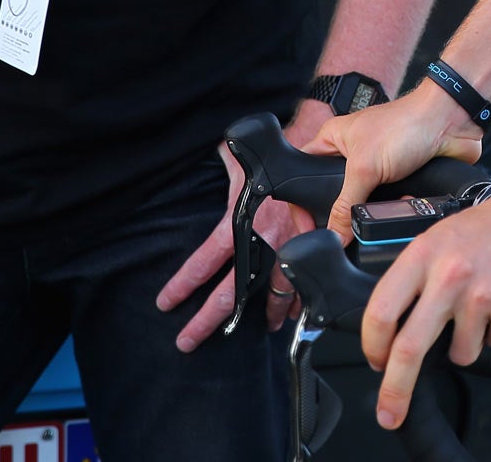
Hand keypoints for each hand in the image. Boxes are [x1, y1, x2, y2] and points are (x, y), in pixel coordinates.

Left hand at [156, 102, 331, 348]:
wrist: (324, 151)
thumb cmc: (282, 153)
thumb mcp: (244, 161)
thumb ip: (229, 167)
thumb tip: (220, 153)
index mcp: (239, 224)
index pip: (203, 263)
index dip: (182, 285)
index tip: (166, 302)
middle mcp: (263, 244)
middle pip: (229, 294)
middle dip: (206, 321)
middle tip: (188, 340)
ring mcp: (290, 250)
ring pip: (274, 295)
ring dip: (265, 315)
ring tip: (261, 329)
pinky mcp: (314, 247)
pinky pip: (306, 281)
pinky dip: (302, 299)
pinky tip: (299, 310)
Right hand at [318, 86, 482, 240]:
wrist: (451, 123)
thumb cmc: (407, 123)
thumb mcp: (365, 166)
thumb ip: (346, 204)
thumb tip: (334, 236)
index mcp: (333, 140)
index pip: (303, 175)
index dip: (300, 203)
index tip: (307, 229)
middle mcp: (351, 155)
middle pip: (332, 196)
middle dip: (341, 213)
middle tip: (341, 231)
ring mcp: (375, 169)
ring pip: (361, 205)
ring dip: (369, 213)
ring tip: (373, 217)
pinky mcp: (397, 181)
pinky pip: (386, 206)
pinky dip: (392, 211)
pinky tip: (397, 209)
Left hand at [359, 188, 490, 429]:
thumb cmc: (490, 227)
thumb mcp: (439, 239)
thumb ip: (415, 278)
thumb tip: (392, 327)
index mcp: (423, 255)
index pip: (381, 311)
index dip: (372, 346)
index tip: (376, 362)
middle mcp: (448, 275)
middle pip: (409, 348)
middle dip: (396, 389)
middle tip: (390, 412)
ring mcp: (481, 294)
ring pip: (459, 353)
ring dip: (467, 343)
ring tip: (481, 309)